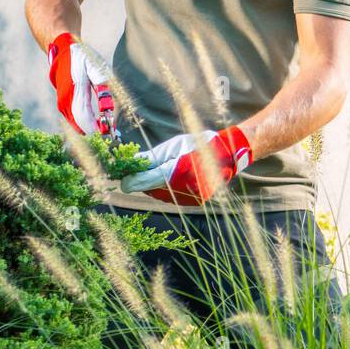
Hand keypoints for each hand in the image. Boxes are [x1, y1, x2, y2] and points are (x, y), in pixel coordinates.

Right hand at [47, 31, 116, 138]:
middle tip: (114, 136)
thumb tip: (108, 106)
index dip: (98, 128)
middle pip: (80, 124)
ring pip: (75, 123)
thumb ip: (102, 87)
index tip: (111, 133)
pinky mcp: (62, 102)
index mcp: (74, 91)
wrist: (62, 49)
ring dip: (91, 129)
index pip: (85, 118)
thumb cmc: (81, 58)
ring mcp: (62, 102)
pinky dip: (83, 124)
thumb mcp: (95, 68)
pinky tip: (95, 125)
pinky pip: (72, 118)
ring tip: (108, 131)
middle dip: (97, 131)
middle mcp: (65, 99)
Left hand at [119, 126, 251, 205]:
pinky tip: (175, 178)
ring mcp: (189, 198)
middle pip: (150, 189)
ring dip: (156, 185)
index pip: (142, 182)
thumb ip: (150, 159)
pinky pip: (172, 197)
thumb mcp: (173, 147)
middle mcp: (182, 189)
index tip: (122, 177)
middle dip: (144, 180)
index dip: (129, 180)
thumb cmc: (198, 146)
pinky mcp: (195, 202)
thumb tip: (129, 165)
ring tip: (165, 171)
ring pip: (160, 195)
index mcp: (175, 172)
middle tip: (143, 170)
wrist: (228, 155)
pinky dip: (169, 189)